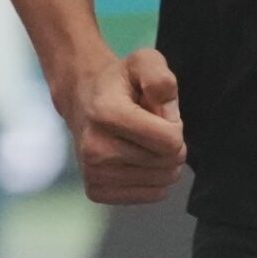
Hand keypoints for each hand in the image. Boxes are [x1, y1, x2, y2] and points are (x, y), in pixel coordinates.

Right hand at [67, 47, 186, 206]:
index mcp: (107, 114)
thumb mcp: (144, 62)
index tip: (158, 114)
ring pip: (162, 182)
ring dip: (161, 162)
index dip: (174, 126)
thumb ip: (160, 76)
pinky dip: (152, 179)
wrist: (82, 99)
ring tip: (141, 141)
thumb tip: (164, 102)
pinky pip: (150, 195)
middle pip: (168, 163)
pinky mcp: (96, 190)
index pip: (171, 142)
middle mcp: (95, 148)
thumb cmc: (120, 82)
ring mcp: (93, 172)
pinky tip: (135, 159)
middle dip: (170, 144)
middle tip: (149, 127)